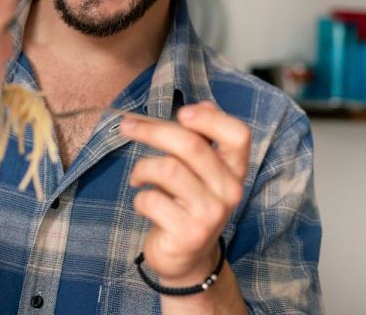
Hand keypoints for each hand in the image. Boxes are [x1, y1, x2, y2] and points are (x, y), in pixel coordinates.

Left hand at [119, 101, 250, 285]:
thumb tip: (202, 106)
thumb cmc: (188, 204)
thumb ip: (202, 140)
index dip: (210, 118)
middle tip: (127, 126)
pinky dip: (139, 196)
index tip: (182, 112)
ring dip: (142, 168)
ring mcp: (211, 214)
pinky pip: (152, 198)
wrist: (187, 259)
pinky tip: (144, 201)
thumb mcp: (201, 173)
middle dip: (152, 130)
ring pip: (167, 168)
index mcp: (234, 170)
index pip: (238, 135)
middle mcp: (229, 190)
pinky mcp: (189, 233)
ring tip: (137, 177)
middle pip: (191, 145)